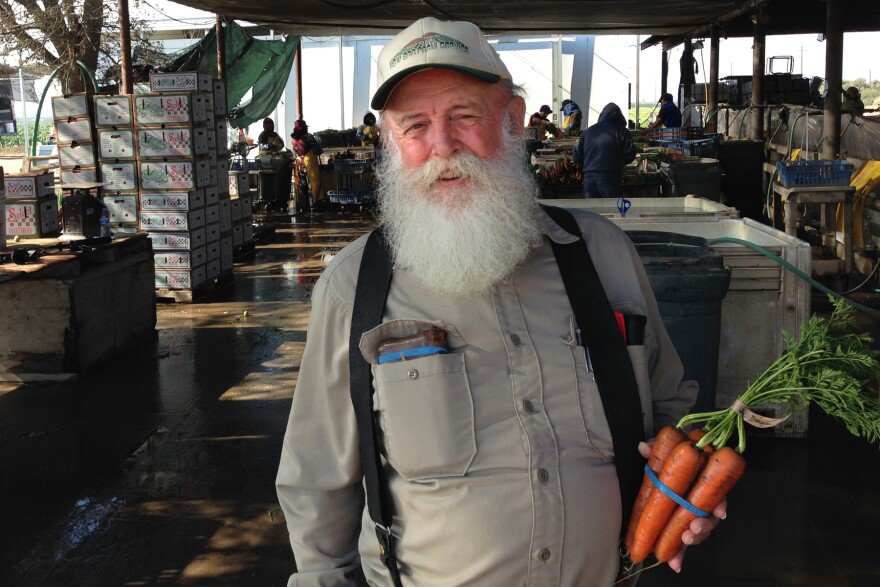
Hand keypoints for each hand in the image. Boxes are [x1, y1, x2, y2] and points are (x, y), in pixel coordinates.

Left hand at [636, 442, 726, 572]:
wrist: (666, 469)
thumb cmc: (670, 459)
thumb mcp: (665, 452)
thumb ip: (657, 449)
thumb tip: (642, 446)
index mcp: (702, 482)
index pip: (717, 494)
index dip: (720, 504)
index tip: (719, 511)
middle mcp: (703, 501)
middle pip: (709, 517)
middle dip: (703, 526)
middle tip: (693, 529)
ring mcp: (694, 516)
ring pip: (699, 531)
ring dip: (693, 539)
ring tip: (684, 540)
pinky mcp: (683, 528)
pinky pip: (684, 543)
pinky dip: (679, 554)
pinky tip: (674, 564)